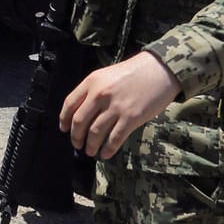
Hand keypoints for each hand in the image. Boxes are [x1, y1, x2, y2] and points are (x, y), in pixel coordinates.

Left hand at [60, 51, 181, 159]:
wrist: (160, 70)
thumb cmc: (135, 71)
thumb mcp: (107, 74)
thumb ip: (93, 90)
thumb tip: (83, 112)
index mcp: (92, 82)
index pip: (69, 104)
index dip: (64, 119)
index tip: (64, 129)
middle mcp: (100, 94)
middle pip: (80, 122)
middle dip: (76, 137)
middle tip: (77, 144)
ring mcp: (115, 107)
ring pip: (95, 133)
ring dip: (90, 146)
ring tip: (90, 151)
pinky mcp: (131, 118)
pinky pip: (114, 139)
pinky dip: (107, 149)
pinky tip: (105, 154)